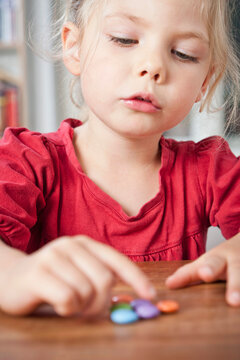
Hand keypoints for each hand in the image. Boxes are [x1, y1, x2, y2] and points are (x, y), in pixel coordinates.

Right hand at [0, 236, 155, 316]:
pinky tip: (57, 305)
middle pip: (104, 280)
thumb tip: (133, 296)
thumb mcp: (78, 272)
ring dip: (81, 308)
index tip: (151, 296)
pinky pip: (67, 299)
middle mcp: (71, 245)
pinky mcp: (38, 273)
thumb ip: (100, 278)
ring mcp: (53, 256)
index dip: (137, 279)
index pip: (118, 260)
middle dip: (101, 303)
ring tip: (69, 304)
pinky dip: (67, 310)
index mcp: (85, 244)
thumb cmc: (51, 280)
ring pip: (86, 291)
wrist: (9, 278)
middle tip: (88, 310)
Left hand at [165, 232, 239, 306]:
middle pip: (238, 272)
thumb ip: (188, 274)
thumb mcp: (207, 261)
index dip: (209, 269)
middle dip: (237, 285)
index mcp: (220, 258)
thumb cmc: (225, 257)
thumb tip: (168, 285)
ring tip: (238, 303)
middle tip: (233, 300)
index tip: (204, 274)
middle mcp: (237, 262)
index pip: (213, 263)